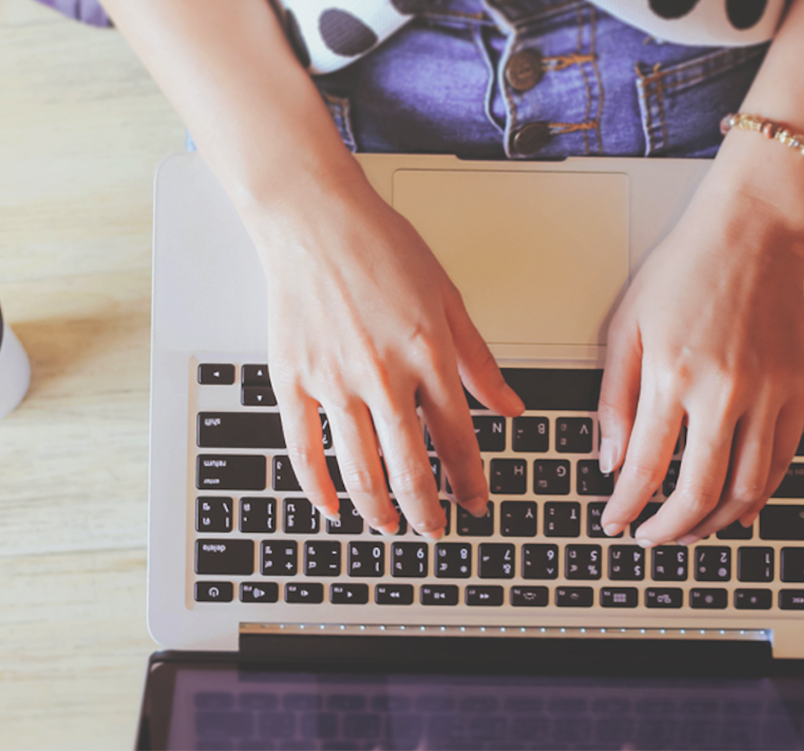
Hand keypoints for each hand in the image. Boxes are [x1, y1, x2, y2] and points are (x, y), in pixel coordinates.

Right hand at [247, 181, 523, 537]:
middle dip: (427, 511)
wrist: (314, 217)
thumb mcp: (448, 298)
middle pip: (410, 469)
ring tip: (390, 525)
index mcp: (429, 356)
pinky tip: (332, 507)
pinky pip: (303, 448)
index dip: (471, 483)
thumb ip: (478, 360)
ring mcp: (334, 381)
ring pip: (360, 470)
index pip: (458, 441)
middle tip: (435, 529)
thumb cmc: (380, 246)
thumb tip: (510, 405)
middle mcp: (384, 376)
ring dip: (379, 508)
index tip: (476, 504)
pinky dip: (318, 486)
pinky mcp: (293, 379)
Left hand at [597, 171, 803, 545]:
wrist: (754, 231)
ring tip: (690, 530)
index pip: (645, 468)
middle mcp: (724, 391)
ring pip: (747, 489)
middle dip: (669, 529)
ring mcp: (768, 392)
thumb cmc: (685, 269)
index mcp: (672, 375)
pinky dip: (760, 494)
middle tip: (650, 537)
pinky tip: (739, 506)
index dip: (626, 507)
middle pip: (698, 492)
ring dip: (714, 522)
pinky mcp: (798, 388)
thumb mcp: (626, 327)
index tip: (615, 521)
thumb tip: (613, 460)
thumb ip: (615, 399)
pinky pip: (782, 461)